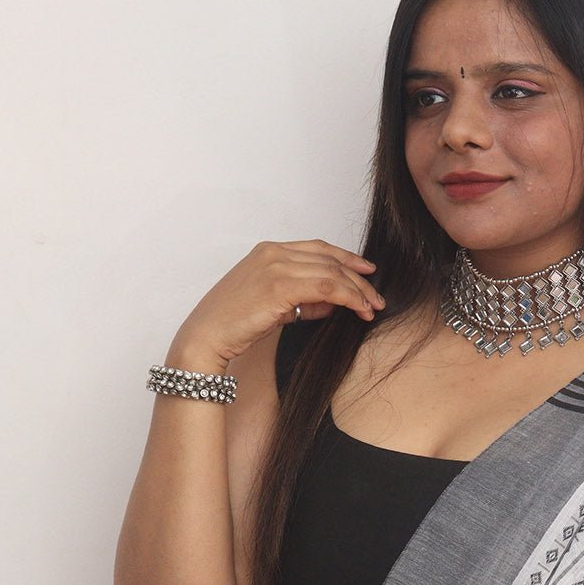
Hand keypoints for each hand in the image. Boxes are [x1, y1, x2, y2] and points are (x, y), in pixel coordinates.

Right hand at [171, 238, 385, 368]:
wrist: (207, 336)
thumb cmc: (233, 324)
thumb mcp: (272, 306)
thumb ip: (302, 300)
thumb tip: (333, 303)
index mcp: (268, 251)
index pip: (318, 249)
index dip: (346, 258)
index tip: (366, 271)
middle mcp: (274, 253)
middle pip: (329, 259)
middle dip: (358, 278)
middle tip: (376, 297)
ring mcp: (277, 266)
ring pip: (332, 273)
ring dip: (358, 291)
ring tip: (372, 308)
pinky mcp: (280, 286)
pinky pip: (327, 287)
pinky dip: (348, 298)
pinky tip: (359, 310)